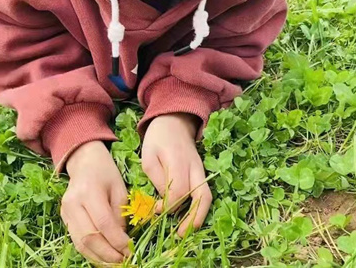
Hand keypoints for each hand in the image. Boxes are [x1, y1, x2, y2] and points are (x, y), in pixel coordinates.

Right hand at [62, 141, 130, 263]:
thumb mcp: (119, 188)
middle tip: (124, 260)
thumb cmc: (106, 172)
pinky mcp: (64, 219)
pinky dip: (90, 253)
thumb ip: (120, 214)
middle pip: (89, 237)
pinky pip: (76, 241)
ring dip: (99, 257)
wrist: (84, 162)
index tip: (130, 250)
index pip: (103, 223)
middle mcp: (73, 203)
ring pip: (80, 243)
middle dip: (108, 254)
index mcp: (89, 192)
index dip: (117, 241)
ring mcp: (65, 212)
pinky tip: (103, 257)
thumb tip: (121, 240)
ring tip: (115, 263)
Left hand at [141, 113, 212, 236]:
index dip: (168, 206)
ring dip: (198, 216)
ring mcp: (201, 171)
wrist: (175, 121)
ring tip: (186, 232)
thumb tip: (165, 201)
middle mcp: (195, 168)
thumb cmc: (158, 138)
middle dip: (193, 218)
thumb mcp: (148, 156)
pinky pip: (204, 193)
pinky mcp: (201, 174)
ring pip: (207, 197)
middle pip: (202, 197)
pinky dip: (198, 208)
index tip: (155, 210)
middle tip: (181, 235)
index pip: (179, 192)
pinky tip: (188, 219)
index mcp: (180, 162)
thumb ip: (157, 179)